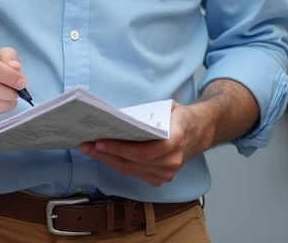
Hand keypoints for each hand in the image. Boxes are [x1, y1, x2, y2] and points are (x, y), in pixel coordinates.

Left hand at [78, 103, 210, 186]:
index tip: (99, 142)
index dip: (119, 149)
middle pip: (132, 163)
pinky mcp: (161, 178)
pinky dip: (119, 163)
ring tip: (90, 149)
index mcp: (175, 141)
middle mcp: (171, 162)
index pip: (142, 152)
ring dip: (108, 160)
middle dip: (106, 154)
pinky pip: (135, 173)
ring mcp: (167, 173)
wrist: (200, 131)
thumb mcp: (167, 108)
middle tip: (86, 145)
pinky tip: (106, 155)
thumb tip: (118, 119)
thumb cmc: (181, 117)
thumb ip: (147, 116)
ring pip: (131, 170)